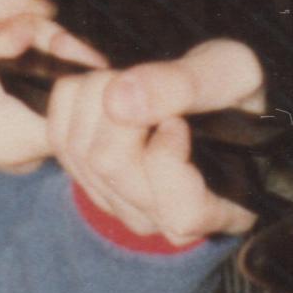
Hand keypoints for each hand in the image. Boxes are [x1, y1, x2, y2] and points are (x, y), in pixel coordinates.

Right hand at [0, 0, 99, 209]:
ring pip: (40, 66)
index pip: (92, 88)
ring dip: (10, 37)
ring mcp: (17, 140)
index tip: (17, 33)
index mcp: (26, 134)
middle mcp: (31, 148)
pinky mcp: (1, 126)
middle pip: (64, 68)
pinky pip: (22, 77)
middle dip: (29, 32)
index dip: (67, 42)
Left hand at [46, 39, 266, 245]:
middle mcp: (167, 220)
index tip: (178, 121)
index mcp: (223, 208)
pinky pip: (59, 140)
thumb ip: (188, 85)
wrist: (207, 93)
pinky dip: (72, 100)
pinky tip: (102, 89)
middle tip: (143, 77)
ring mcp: (124, 207)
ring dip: (95, 95)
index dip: (168, 160)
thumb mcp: (232, 72)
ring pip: (81, 151)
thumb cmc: (233, 90)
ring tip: (127, 79)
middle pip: (115, 166)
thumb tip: (120, 100)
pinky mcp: (89, 183)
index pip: (183, 213)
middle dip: (120, 104)